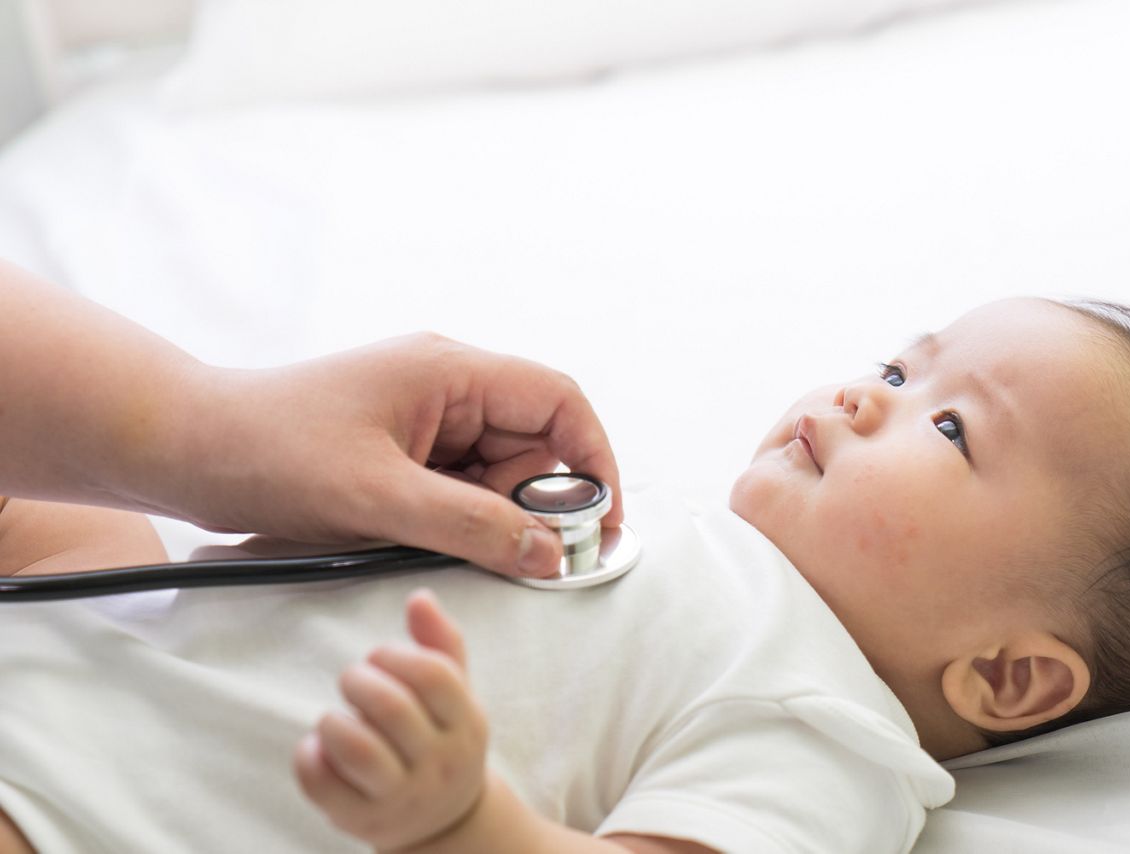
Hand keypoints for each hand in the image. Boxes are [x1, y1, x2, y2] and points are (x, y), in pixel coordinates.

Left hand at [175, 332, 622, 577]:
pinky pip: (459, 485)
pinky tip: (424, 539)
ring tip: (444, 543)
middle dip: (537, 500)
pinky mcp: (402, 448)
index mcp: (449, 371)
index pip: (557, 400)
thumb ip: (471, 527)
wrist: (186, 448)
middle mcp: (446, 385)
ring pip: (497, 470)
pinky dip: (460, 519)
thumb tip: (550, 553)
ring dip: (493, 515)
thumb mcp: (377, 498)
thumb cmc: (271, 453)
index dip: (593, 457)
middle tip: (520, 556)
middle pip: (532, 441)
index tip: (600, 521)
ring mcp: (424, 417)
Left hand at [294, 589, 488, 851]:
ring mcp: (402, 796)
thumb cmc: (442, 740)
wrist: (447, 822)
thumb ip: (441, 645)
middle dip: (359, 681)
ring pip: (358, 750)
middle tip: (351, 678)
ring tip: (334, 717)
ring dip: (334, 721)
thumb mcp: (456, 696)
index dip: (397, 655)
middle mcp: (439, 761)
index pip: (436, 676)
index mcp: (466, 722)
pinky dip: (310, 758)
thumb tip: (420, 597)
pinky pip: (324, 786)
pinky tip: (317, 747)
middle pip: (393, 708)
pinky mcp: (363, 820)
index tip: (378, 655)